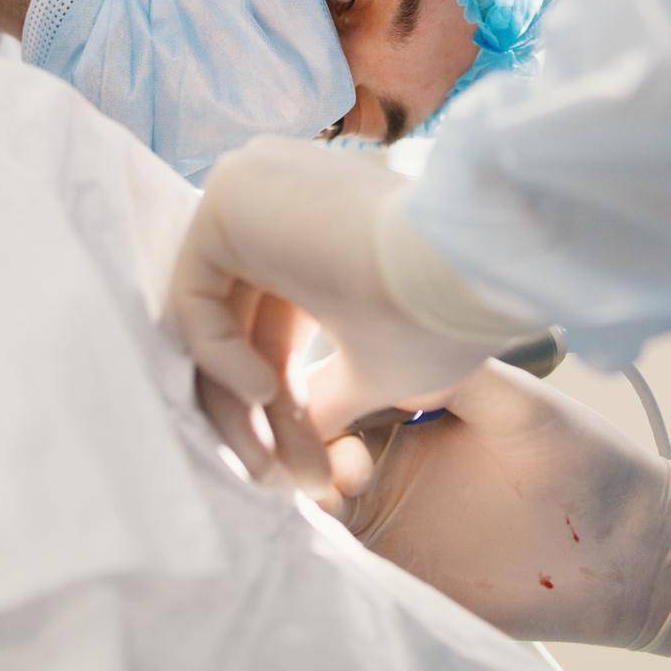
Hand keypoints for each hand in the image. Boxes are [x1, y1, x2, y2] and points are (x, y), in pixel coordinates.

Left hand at [168, 137, 497, 479]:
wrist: (474, 263)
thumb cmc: (443, 313)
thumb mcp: (374, 366)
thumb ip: (322, 396)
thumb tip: (287, 451)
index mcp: (316, 233)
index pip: (270, 330)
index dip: (284, 409)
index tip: (305, 476)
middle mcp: (279, 200)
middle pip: (240, 327)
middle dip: (256, 416)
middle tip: (276, 484)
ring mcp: (252, 187)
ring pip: (216, 317)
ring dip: (236, 402)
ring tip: (267, 466)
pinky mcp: (230, 191)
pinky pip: (195, 290)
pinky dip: (216, 352)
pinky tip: (262, 391)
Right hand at [328, 359, 670, 646]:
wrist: (632, 554)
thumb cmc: (588, 463)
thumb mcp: (519, 401)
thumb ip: (453, 371)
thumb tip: (379, 354)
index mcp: (407, 405)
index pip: (332, 391)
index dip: (316, 401)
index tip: (334, 419)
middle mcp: (387, 459)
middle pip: (308, 447)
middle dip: (301, 452)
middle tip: (343, 474)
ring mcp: (390, 523)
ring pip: (314, 506)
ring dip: (306, 503)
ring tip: (336, 505)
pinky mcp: (401, 580)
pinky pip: (344, 566)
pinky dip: (325, 557)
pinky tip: (338, 552)